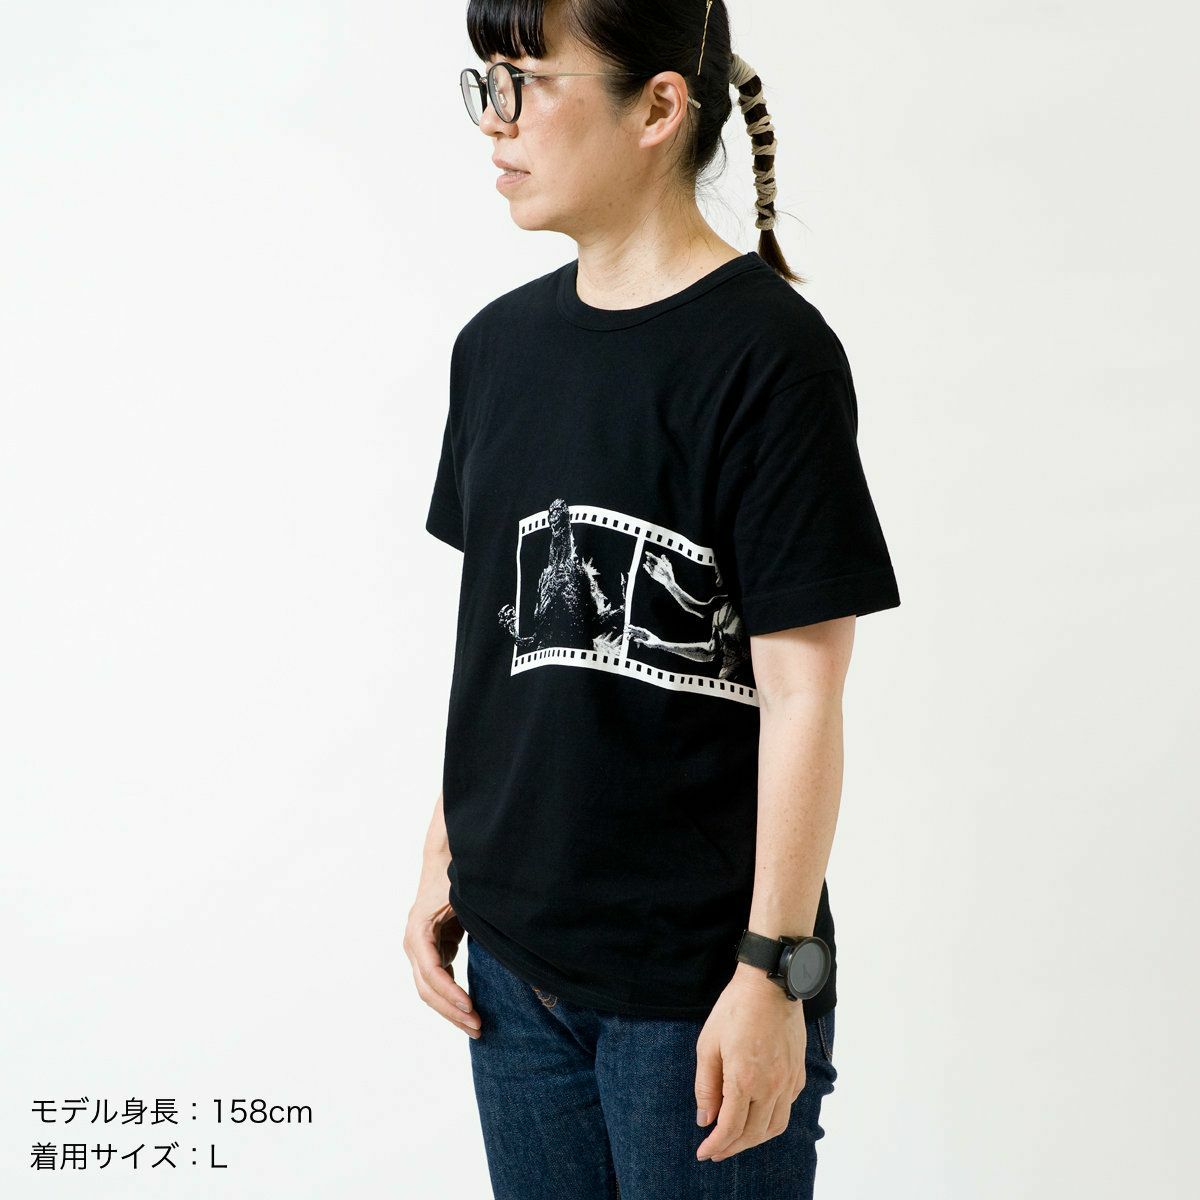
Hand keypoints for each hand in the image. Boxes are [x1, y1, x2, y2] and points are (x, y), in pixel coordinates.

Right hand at [403, 854, 481, 1038]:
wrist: (444, 857)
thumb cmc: (456, 875)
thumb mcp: (465, 896)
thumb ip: (475, 917)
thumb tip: (504, 935)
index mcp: (419, 929)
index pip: (430, 970)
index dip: (449, 991)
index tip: (470, 1006)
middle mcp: (414, 942)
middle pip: (427, 988)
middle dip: (452, 1010)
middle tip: (478, 1027)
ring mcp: (420, 948)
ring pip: (430, 990)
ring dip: (451, 1010)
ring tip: (477, 1027)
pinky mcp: (431, 950)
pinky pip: (438, 981)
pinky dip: (452, 997)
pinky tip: (470, 1010)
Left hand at [693, 965, 807, 1161]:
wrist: (770, 984)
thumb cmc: (735, 1009)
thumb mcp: (708, 1044)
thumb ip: (706, 1086)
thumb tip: (705, 1119)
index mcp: (745, 1080)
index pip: (731, 1128)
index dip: (716, 1145)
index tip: (703, 1153)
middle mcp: (772, 1086)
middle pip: (754, 1134)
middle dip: (733, 1147)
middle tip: (716, 1151)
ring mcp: (788, 1080)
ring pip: (775, 1126)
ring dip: (755, 1139)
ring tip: (737, 1139)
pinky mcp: (798, 1072)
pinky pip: (788, 1107)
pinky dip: (772, 1119)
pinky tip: (759, 1114)